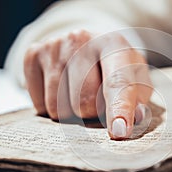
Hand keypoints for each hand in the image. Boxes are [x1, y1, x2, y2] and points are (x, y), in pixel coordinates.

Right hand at [24, 30, 151, 139]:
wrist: (87, 45)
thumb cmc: (115, 68)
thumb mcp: (136, 79)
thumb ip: (138, 99)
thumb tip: (135, 116)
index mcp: (114, 45)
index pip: (117, 82)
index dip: (119, 109)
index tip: (120, 131)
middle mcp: (82, 39)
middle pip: (84, 103)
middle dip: (93, 113)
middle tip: (97, 98)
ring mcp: (54, 46)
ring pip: (59, 108)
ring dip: (72, 112)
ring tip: (79, 92)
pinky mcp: (33, 55)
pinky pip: (40, 104)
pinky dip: (53, 107)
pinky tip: (62, 89)